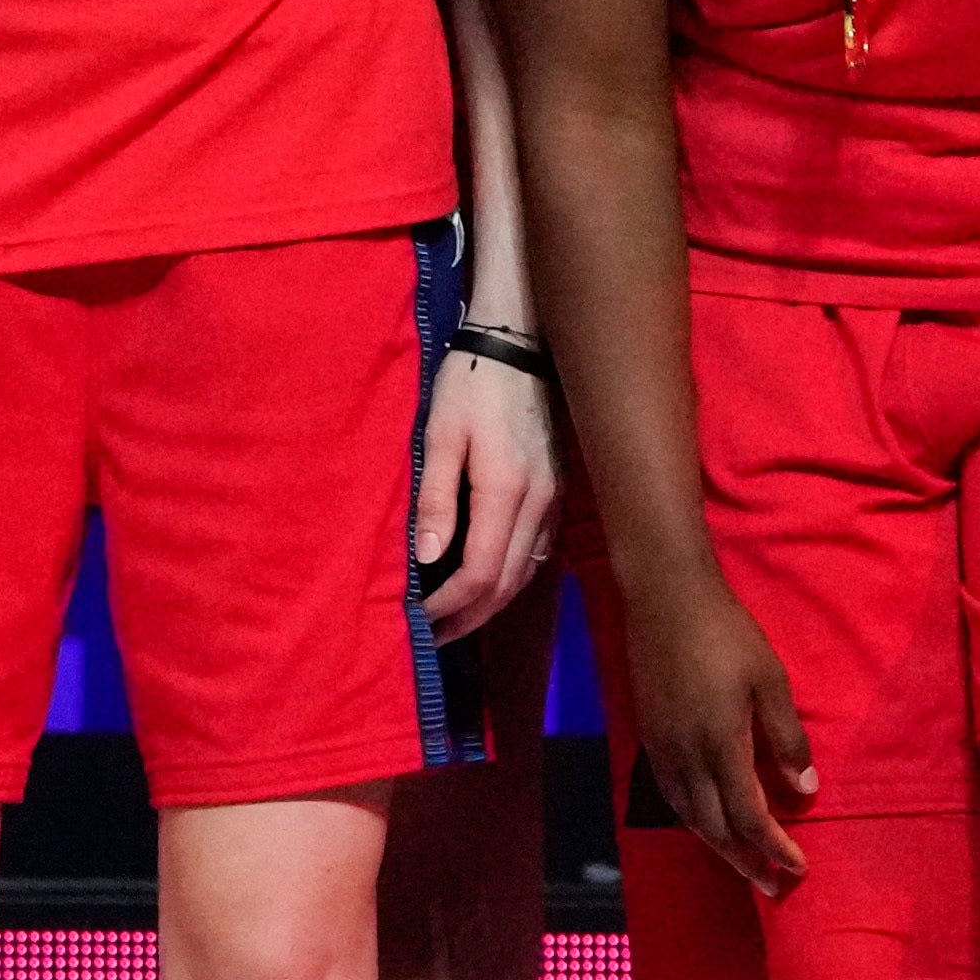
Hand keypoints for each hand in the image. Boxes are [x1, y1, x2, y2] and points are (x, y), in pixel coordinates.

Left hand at [413, 344, 556, 635]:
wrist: (524, 341)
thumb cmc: (473, 382)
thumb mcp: (441, 432)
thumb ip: (436, 498)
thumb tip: (427, 559)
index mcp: (506, 492)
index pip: (480, 573)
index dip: (449, 606)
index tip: (420, 619)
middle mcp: (538, 505)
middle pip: (507, 584)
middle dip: (469, 617)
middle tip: (435, 638)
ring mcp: (555, 500)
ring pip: (526, 572)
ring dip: (491, 603)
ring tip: (456, 619)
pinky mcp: (559, 492)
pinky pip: (537, 551)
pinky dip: (511, 577)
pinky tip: (489, 582)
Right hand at [629, 571, 814, 892]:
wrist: (664, 599)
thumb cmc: (727, 634)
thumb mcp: (770, 681)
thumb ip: (787, 738)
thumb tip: (805, 790)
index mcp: (720, 745)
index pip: (750, 816)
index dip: (774, 846)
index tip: (799, 867)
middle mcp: (686, 758)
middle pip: (716, 829)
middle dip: (747, 862)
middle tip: (773, 887)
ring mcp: (662, 750)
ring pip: (690, 818)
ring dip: (719, 848)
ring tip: (744, 866)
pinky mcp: (649, 738)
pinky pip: (672, 798)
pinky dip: (695, 821)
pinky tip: (707, 823)